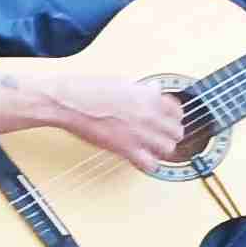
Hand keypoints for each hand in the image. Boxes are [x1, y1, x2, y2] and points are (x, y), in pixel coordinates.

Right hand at [60, 74, 193, 174]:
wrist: (67, 102)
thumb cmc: (88, 89)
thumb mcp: (121, 82)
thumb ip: (142, 90)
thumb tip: (155, 89)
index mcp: (149, 96)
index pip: (177, 111)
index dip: (173, 116)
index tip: (168, 119)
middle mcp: (149, 115)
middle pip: (176, 132)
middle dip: (169, 134)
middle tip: (160, 135)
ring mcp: (139, 133)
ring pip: (168, 148)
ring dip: (161, 149)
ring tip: (152, 148)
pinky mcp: (126, 148)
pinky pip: (150, 164)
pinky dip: (148, 164)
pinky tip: (141, 159)